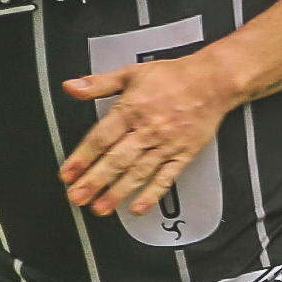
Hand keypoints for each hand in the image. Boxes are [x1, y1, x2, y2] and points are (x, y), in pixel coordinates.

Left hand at [59, 54, 238, 216]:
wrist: (212, 81)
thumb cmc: (174, 77)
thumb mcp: (131, 73)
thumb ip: (98, 84)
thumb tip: (71, 87)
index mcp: (132, 108)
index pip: (101, 137)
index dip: (82, 157)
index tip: (68, 173)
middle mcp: (148, 129)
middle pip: (116, 159)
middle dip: (94, 181)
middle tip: (77, 197)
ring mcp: (166, 144)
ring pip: (138, 172)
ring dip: (117, 192)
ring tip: (101, 208)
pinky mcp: (183, 154)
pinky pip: (166, 178)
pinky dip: (152, 194)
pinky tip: (138, 207)